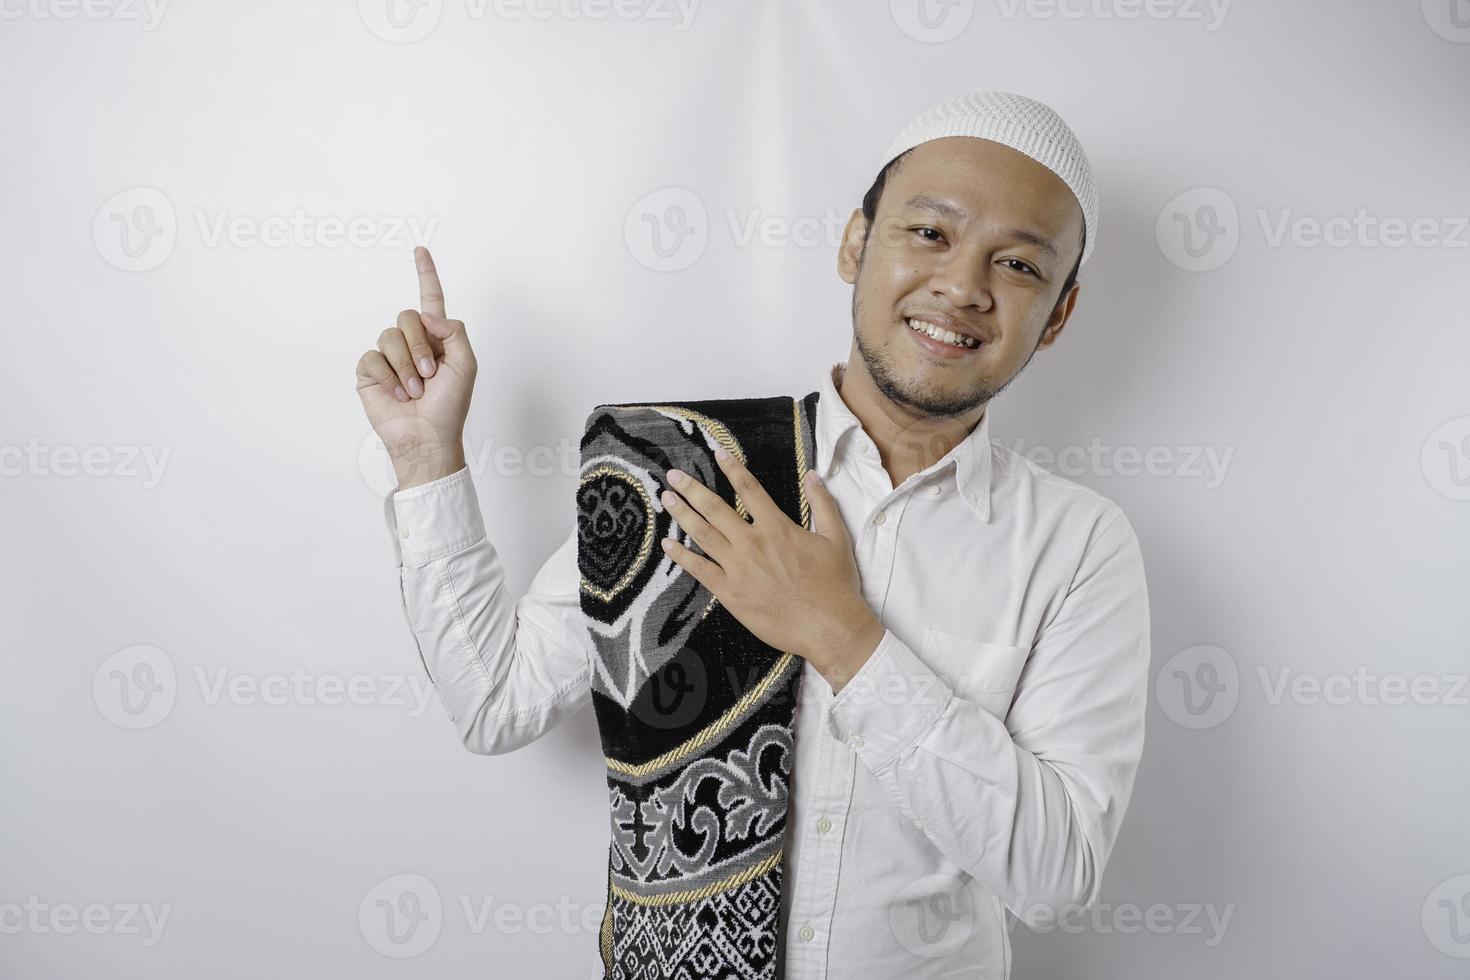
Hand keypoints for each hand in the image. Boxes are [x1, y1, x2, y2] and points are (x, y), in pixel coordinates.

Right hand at [355, 246, 477, 488]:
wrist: (427, 437)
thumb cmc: (450, 406)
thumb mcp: (466, 366)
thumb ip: (455, 332)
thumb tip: (429, 315)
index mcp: (437, 339)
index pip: (431, 300)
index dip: (426, 275)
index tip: (420, 250)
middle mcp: (411, 343)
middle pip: (407, 316)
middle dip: (420, 346)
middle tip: (429, 376)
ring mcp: (389, 357)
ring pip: (389, 336)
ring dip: (406, 365)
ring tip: (415, 391)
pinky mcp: (370, 372)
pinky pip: (372, 357)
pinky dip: (388, 376)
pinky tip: (397, 394)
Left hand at [658, 450, 884, 689]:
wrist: (828, 626)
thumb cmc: (835, 584)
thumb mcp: (836, 537)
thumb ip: (822, 504)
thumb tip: (812, 476)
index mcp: (776, 527)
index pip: (749, 488)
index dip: (731, 468)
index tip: (717, 453)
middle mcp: (752, 542)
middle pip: (715, 508)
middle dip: (692, 489)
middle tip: (674, 475)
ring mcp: (738, 568)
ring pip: (703, 534)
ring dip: (682, 514)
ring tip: (666, 499)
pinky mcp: (730, 593)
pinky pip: (700, 570)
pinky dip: (682, 555)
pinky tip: (667, 544)